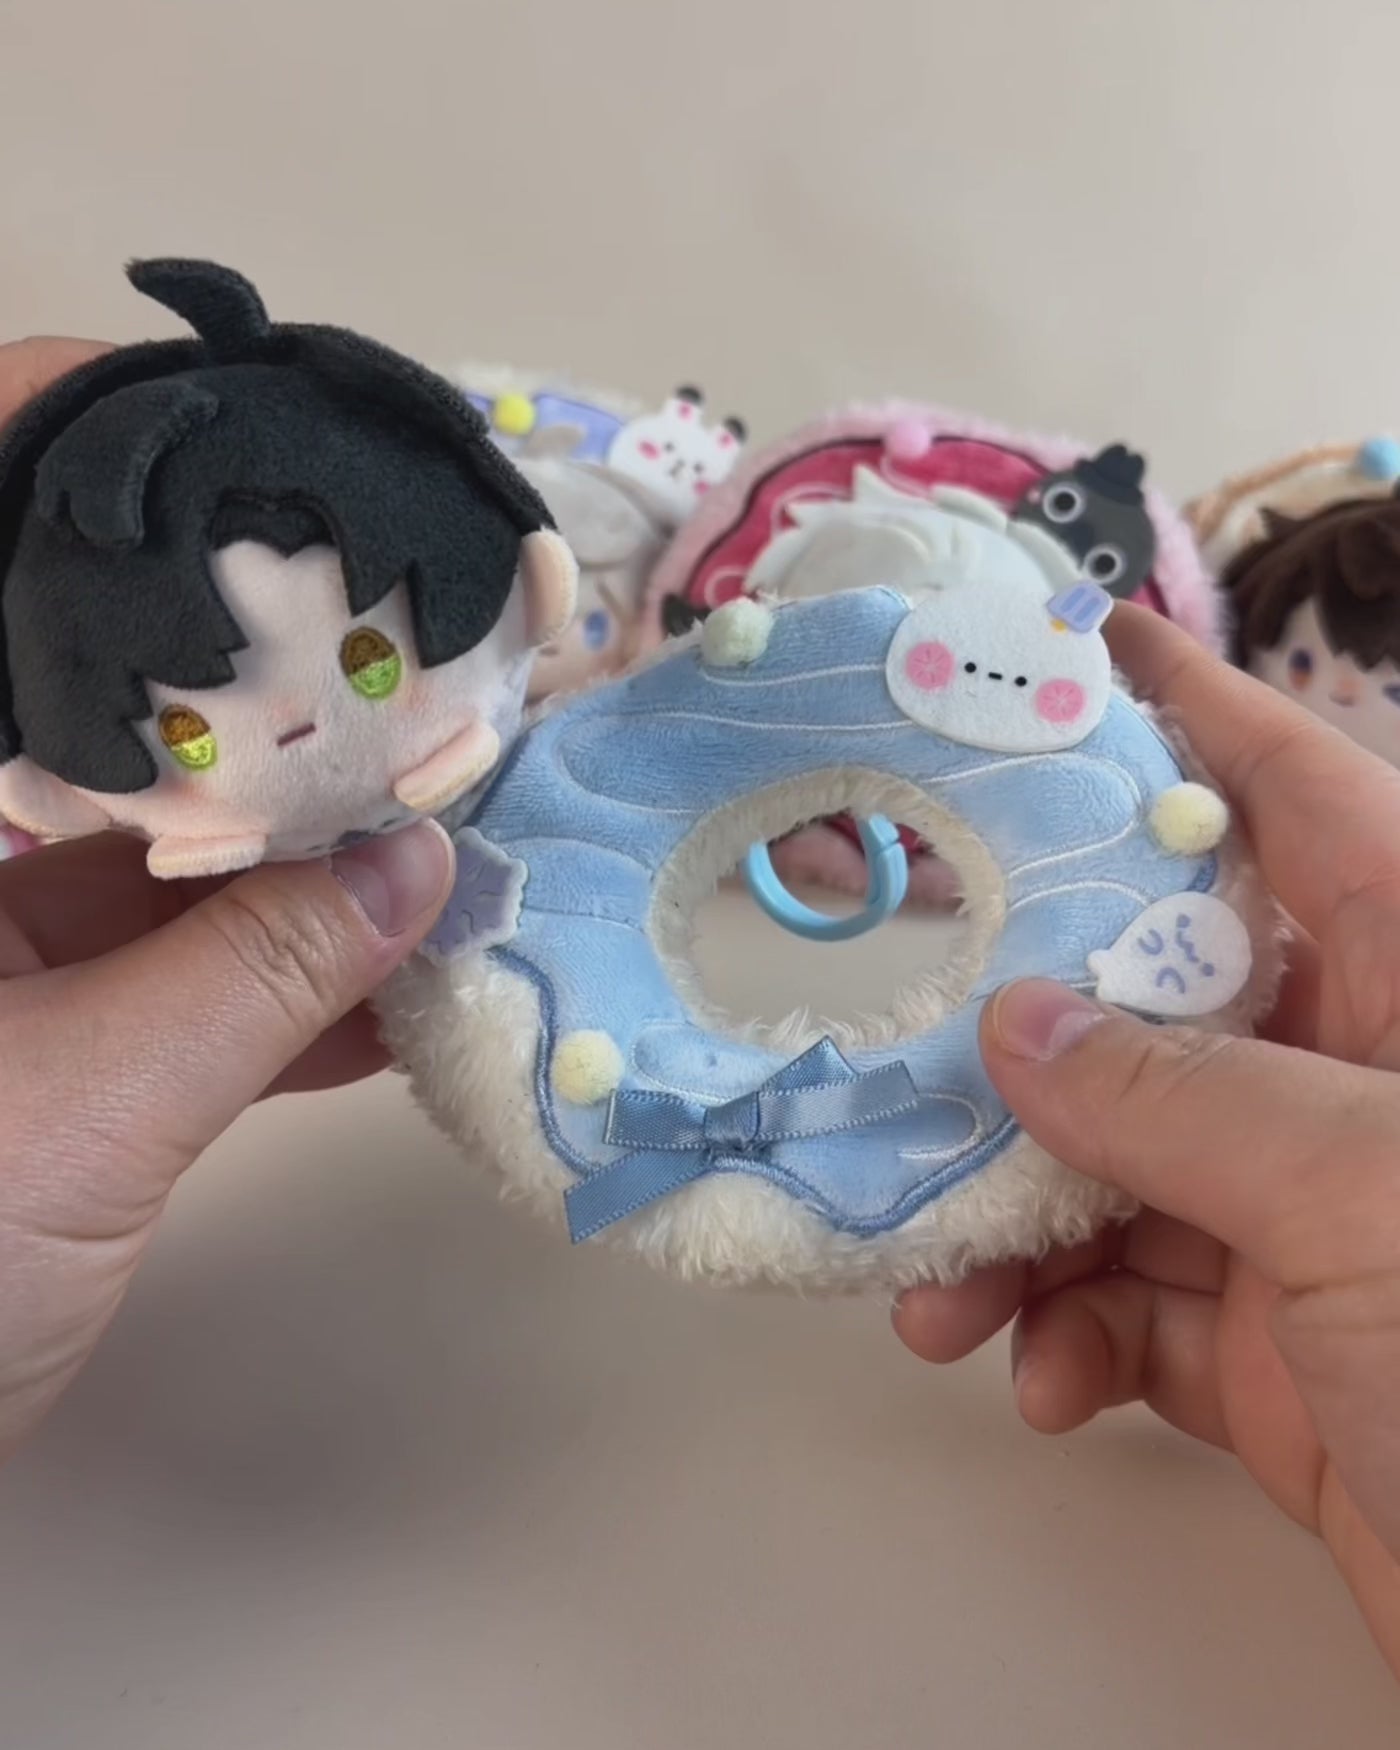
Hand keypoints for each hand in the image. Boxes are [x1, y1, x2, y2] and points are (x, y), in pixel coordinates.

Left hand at [0, 341, 455, 1461]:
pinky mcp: (22, 1043)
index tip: (259, 462)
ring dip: (298, 850)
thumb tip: (422, 872)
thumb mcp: (71, 1122)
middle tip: (416, 660)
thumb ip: (257, 983)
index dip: (95, 482)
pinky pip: (161, 967)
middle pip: (95, 713)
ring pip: (147, 847)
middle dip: (265, 694)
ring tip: (453, 821)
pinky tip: (399, 977)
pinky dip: (274, 973)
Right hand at [895, 604, 1399, 1676]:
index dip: (1195, 713)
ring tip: (933, 1285)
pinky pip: (1129, 1305)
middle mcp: (1365, 1085)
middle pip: (1165, 997)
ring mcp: (1314, 1222)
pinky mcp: (1273, 1348)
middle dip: (1026, 1025)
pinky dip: (1062, 1336)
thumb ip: (1181, 1101)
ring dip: (1011, 1222)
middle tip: (902, 1007)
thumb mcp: (1363, 1193)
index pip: (1307, 799)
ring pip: (1119, 1166)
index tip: (1081, 648)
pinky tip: (1027, 1375)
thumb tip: (1016, 1030)